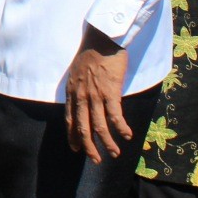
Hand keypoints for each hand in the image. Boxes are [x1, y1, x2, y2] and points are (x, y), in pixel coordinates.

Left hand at [64, 28, 131, 162]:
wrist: (102, 38)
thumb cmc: (92, 52)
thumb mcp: (77, 71)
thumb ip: (79, 87)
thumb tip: (83, 97)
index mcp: (72, 91)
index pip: (70, 119)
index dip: (73, 136)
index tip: (76, 148)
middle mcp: (81, 96)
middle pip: (83, 128)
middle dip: (89, 147)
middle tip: (96, 160)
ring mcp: (95, 95)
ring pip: (100, 126)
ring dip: (107, 143)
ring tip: (114, 153)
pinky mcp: (110, 91)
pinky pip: (115, 116)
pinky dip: (121, 128)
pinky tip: (127, 136)